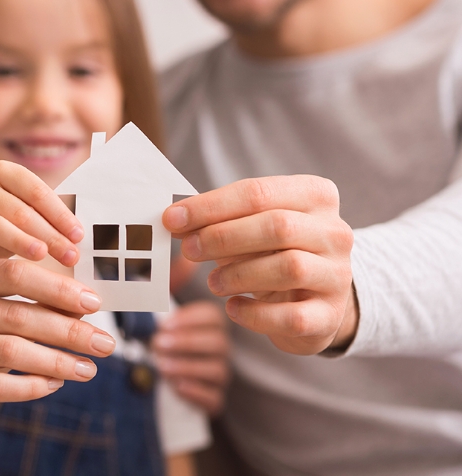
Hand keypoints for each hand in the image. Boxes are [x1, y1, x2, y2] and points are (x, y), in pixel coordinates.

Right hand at [0, 161, 82, 265]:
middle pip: (18, 208)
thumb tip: (93, 238)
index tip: (80, 236)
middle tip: (70, 256)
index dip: (60, 213)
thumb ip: (60, 224)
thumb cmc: (19, 234)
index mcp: (7, 172)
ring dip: (18, 241)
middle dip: (48, 234)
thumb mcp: (40, 223)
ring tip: (40, 257)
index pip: (37, 191)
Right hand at [0, 257, 115, 437]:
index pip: (10, 272)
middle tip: (105, 342)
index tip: (93, 302)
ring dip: (57, 361)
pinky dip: (30, 386)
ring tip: (89, 369)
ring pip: (8, 352)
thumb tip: (81, 293)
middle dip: (67, 329)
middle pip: (14, 314)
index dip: (56, 286)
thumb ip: (10, 283)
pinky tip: (55, 385)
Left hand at [152, 301, 229, 415]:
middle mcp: (221, 349)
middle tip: (159, 344)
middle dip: (186, 342)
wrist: (168, 373)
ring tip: (162, 366)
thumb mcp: (161, 325)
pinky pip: (215, 398)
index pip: (213, 316)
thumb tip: (146, 294)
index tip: (164, 324)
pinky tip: (176, 386)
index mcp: (212, 326)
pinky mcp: (214, 398)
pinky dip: (195, 392)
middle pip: (218, 342)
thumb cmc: (167, 344)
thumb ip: (158, 308)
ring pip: (217, 370)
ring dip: (187, 367)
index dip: (190, 318)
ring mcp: (220, 374)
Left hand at [163, 176, 354, 355]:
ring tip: (212, 283)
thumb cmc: (272, 253)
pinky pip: (291, 316)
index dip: (210, 206)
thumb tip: (175, 220)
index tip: (172, 218)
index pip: (258, 192)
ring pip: (289, 268)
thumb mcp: (248, 228)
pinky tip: (233, 308)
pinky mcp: (330, 316)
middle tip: (188, 250)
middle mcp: (334, 232)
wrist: (313, 298)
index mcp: (314, 196)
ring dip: (238, 275)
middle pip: (277, 226)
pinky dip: (255, 314)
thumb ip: (216, 221)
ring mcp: (337, 275)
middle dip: (223, 237)